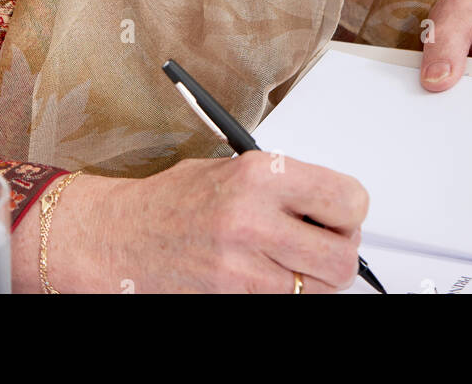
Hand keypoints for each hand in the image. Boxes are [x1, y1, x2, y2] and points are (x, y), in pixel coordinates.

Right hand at [13, 151, 367, 293]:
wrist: (120, 237)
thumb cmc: (172, 200)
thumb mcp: (231, 168)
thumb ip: (283, 183)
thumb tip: (331, 202)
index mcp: (259, 175)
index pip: (347, 200)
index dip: (351, 211)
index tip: (342, 213)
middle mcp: (254, 219)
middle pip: (342, 256)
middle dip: (341, 252)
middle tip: (325, 244)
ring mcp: (242, 267)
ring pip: (320, 289)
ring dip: (315, 280)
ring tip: (292, 261)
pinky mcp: (233, 298)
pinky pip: (286, 303)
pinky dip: (286, 294)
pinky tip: (268, 276)